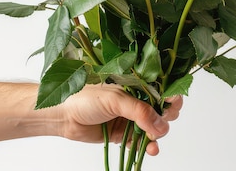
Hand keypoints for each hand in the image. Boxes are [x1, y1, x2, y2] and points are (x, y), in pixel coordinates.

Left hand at [53, 84, 182, 155]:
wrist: (63, 115)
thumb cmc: (85, 98)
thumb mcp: (115, 99)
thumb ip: (139, 112)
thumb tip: (161, 126)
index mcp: (136, 85)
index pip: (161, 89)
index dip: (170, 97)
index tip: (172, 105)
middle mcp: (136, 101)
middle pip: (162, 110)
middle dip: (166, 118)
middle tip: (161, 124)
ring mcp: (131, 119)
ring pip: (154, 128)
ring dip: (158, 136)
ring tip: (153, 140)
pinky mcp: (124, 134)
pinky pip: (142, 142)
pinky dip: (149, 147)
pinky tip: (151, 150)